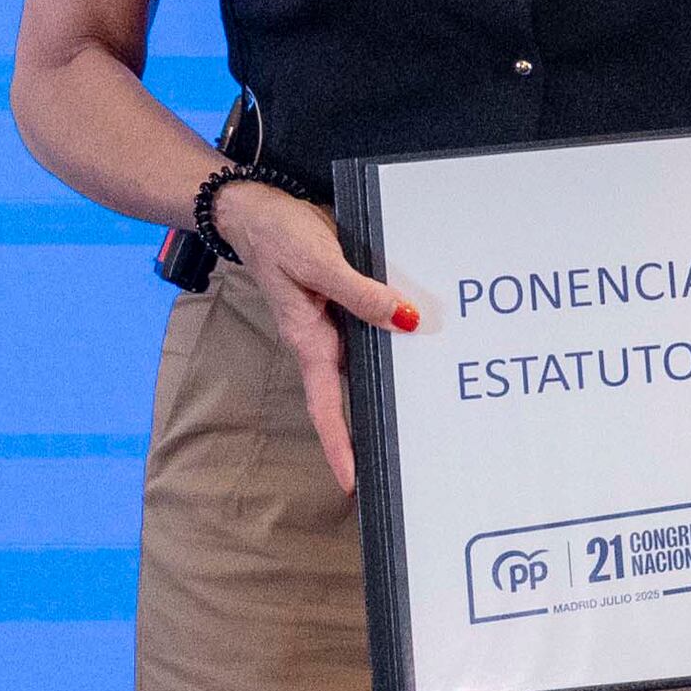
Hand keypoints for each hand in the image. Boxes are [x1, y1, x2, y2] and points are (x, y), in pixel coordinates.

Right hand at [217, 183, 417, 495]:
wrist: (257, 208)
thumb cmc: (278, 235)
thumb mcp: (321, 262)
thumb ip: (362, 293)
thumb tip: (405, 320)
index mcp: (310, 341)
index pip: (326, 407)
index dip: (339, 445)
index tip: (352, 483)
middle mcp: (323, 341)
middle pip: (352, 395)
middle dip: (373, 429)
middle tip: (406, 463)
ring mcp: (335, 325)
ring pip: (370, 363)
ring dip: (395, 384)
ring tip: (433, 416)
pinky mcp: (346, 305)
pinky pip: (375, 330)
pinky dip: (396, 338)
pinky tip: (426, 345)